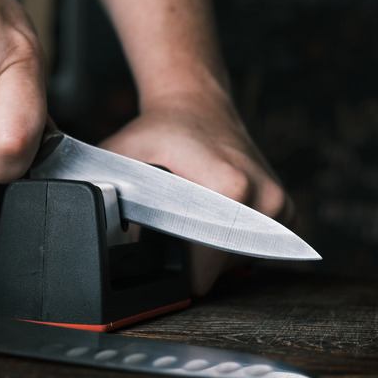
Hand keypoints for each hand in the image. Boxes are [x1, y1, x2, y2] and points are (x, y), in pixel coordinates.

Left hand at [99, 95, 294, 295]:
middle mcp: (262, 198)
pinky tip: (212, 215)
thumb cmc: (161, 132)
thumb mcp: (122, 158)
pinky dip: (229, 242)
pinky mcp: (286, 211)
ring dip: (209, 250)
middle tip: (171, 227)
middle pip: (218, 269)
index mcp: (229, 186)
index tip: (156, 261)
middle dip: (190, 260)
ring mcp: (279, 206)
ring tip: (192, 215)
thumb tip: (90, 225)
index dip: (174, 272)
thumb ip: (105, 192)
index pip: (204, 267)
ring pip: (234, 262)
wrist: (197, 105)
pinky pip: (253, 249)